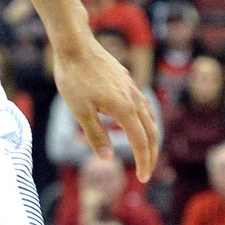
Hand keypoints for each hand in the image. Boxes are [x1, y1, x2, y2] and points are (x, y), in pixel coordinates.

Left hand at [53, 43, 158, 182]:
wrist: (75, 45)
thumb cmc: (74, 78)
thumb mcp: (80, 111)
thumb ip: (95, 134)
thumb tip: (107, 157)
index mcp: (124, 109)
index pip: (140, 142)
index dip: (143, 161)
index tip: (143, 178)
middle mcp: (134, 98)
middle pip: (151, 131)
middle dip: (150, 154)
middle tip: (146, 172)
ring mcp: (132, 87)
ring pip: (149, 117)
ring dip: (150, 137)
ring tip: (146, 151)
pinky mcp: (126, 80)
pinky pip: (142, 104)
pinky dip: (145, 119)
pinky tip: (137, 122)